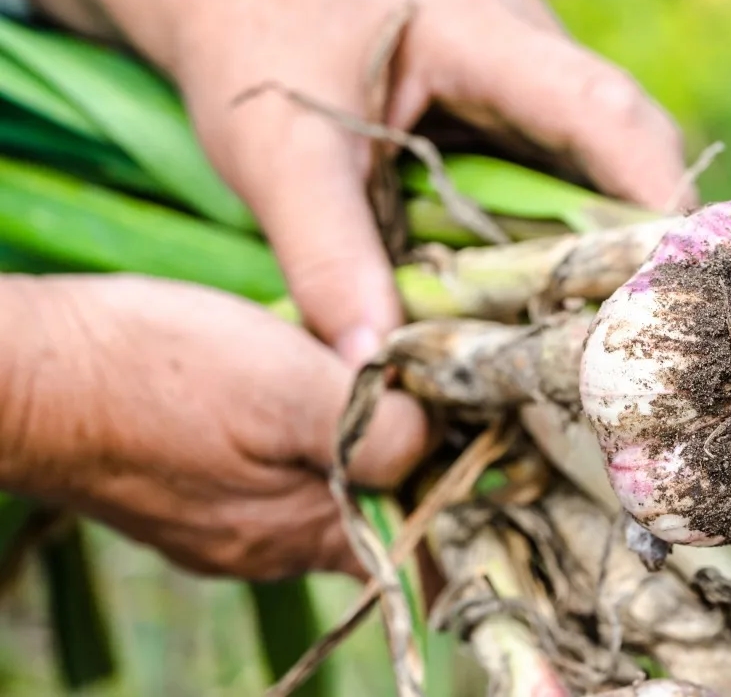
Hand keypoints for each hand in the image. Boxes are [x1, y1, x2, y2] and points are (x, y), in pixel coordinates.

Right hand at [0, 275, 427, 580]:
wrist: (26, 375)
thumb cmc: (155, 372)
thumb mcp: (288, 390)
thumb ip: (373, 429)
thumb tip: (433, 442)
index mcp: (303, 532)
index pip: (413, 546)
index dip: (458, 499)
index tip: (494, 450)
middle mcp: (268, 546)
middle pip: (372, 516)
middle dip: (411, 462)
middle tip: (435, 394)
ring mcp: (226, 526)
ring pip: (324, 492)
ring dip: (356, 446)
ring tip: (373, 383)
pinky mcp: (193, 495)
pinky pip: (273, 478)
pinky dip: (304, 442)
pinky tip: (299, 393)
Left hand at [26, 0, 691, 362]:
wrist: (237, 2)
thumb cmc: (255, 54)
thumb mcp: (277, 154)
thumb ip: (323, 255)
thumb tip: (370, 366)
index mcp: (482, 33)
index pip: (601, 111)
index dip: (653, 194)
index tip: (677, 282)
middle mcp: (527, 51)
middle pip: (627, 143)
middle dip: (648, 235)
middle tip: (655, 333)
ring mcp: (526, 82)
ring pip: (604, 167)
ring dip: (614, 247)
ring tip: (618, 335)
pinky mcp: (512, 116)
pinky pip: (563, 181)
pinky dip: (568, 243)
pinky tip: (558, 304)